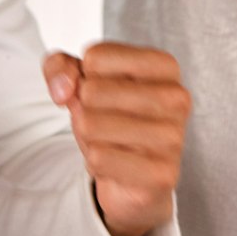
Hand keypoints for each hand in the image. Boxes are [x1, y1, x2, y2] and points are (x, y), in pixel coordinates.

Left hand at [44, 42, 189, 235]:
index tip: (103, 90)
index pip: (96, 57)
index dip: (84, 76)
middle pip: (92, 91)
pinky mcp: (162, 172)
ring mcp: (172, 136)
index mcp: (163, 65)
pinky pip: (98, 158)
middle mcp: (176, 97)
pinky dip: (95, 162)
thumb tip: (63, 89)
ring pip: (91, 125)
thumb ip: (60, 67)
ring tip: (108, 141)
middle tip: (104, 120)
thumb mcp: (81, 82)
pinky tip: (114, 163)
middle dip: (83, 109)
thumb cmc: (112, 119)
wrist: (133, 178)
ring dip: (88, 137)